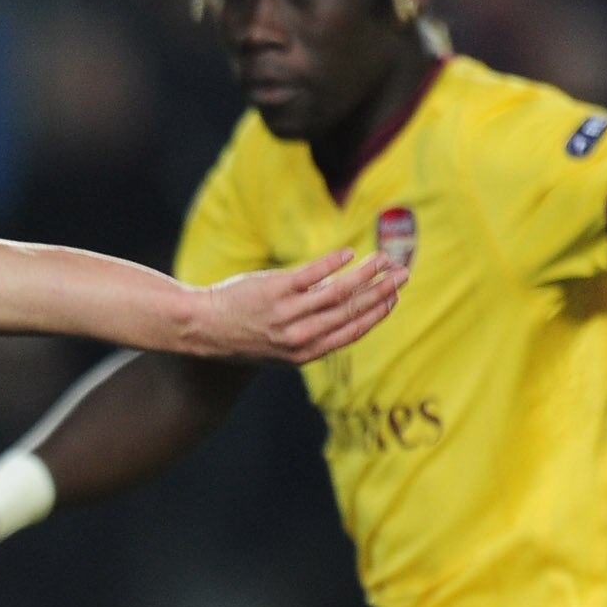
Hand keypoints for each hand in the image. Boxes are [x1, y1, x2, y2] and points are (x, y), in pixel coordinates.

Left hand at [183, 249, 405, 363]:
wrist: (203, 328)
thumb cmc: (242, 335)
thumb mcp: (280, 346)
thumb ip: (311, 331)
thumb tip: (341, 307)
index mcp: (305, 353)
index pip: (352, 331)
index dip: (377, 314)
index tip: (394, 299)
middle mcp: (300, 336)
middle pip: (352, 310)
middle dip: (382, 291)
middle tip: (403, 273)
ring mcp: (288, 313)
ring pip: (338, 292)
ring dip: (367, 273)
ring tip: (384, 258)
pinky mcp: (276, 290)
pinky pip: (312, 274)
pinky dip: (334, 263)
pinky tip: (348, 254)